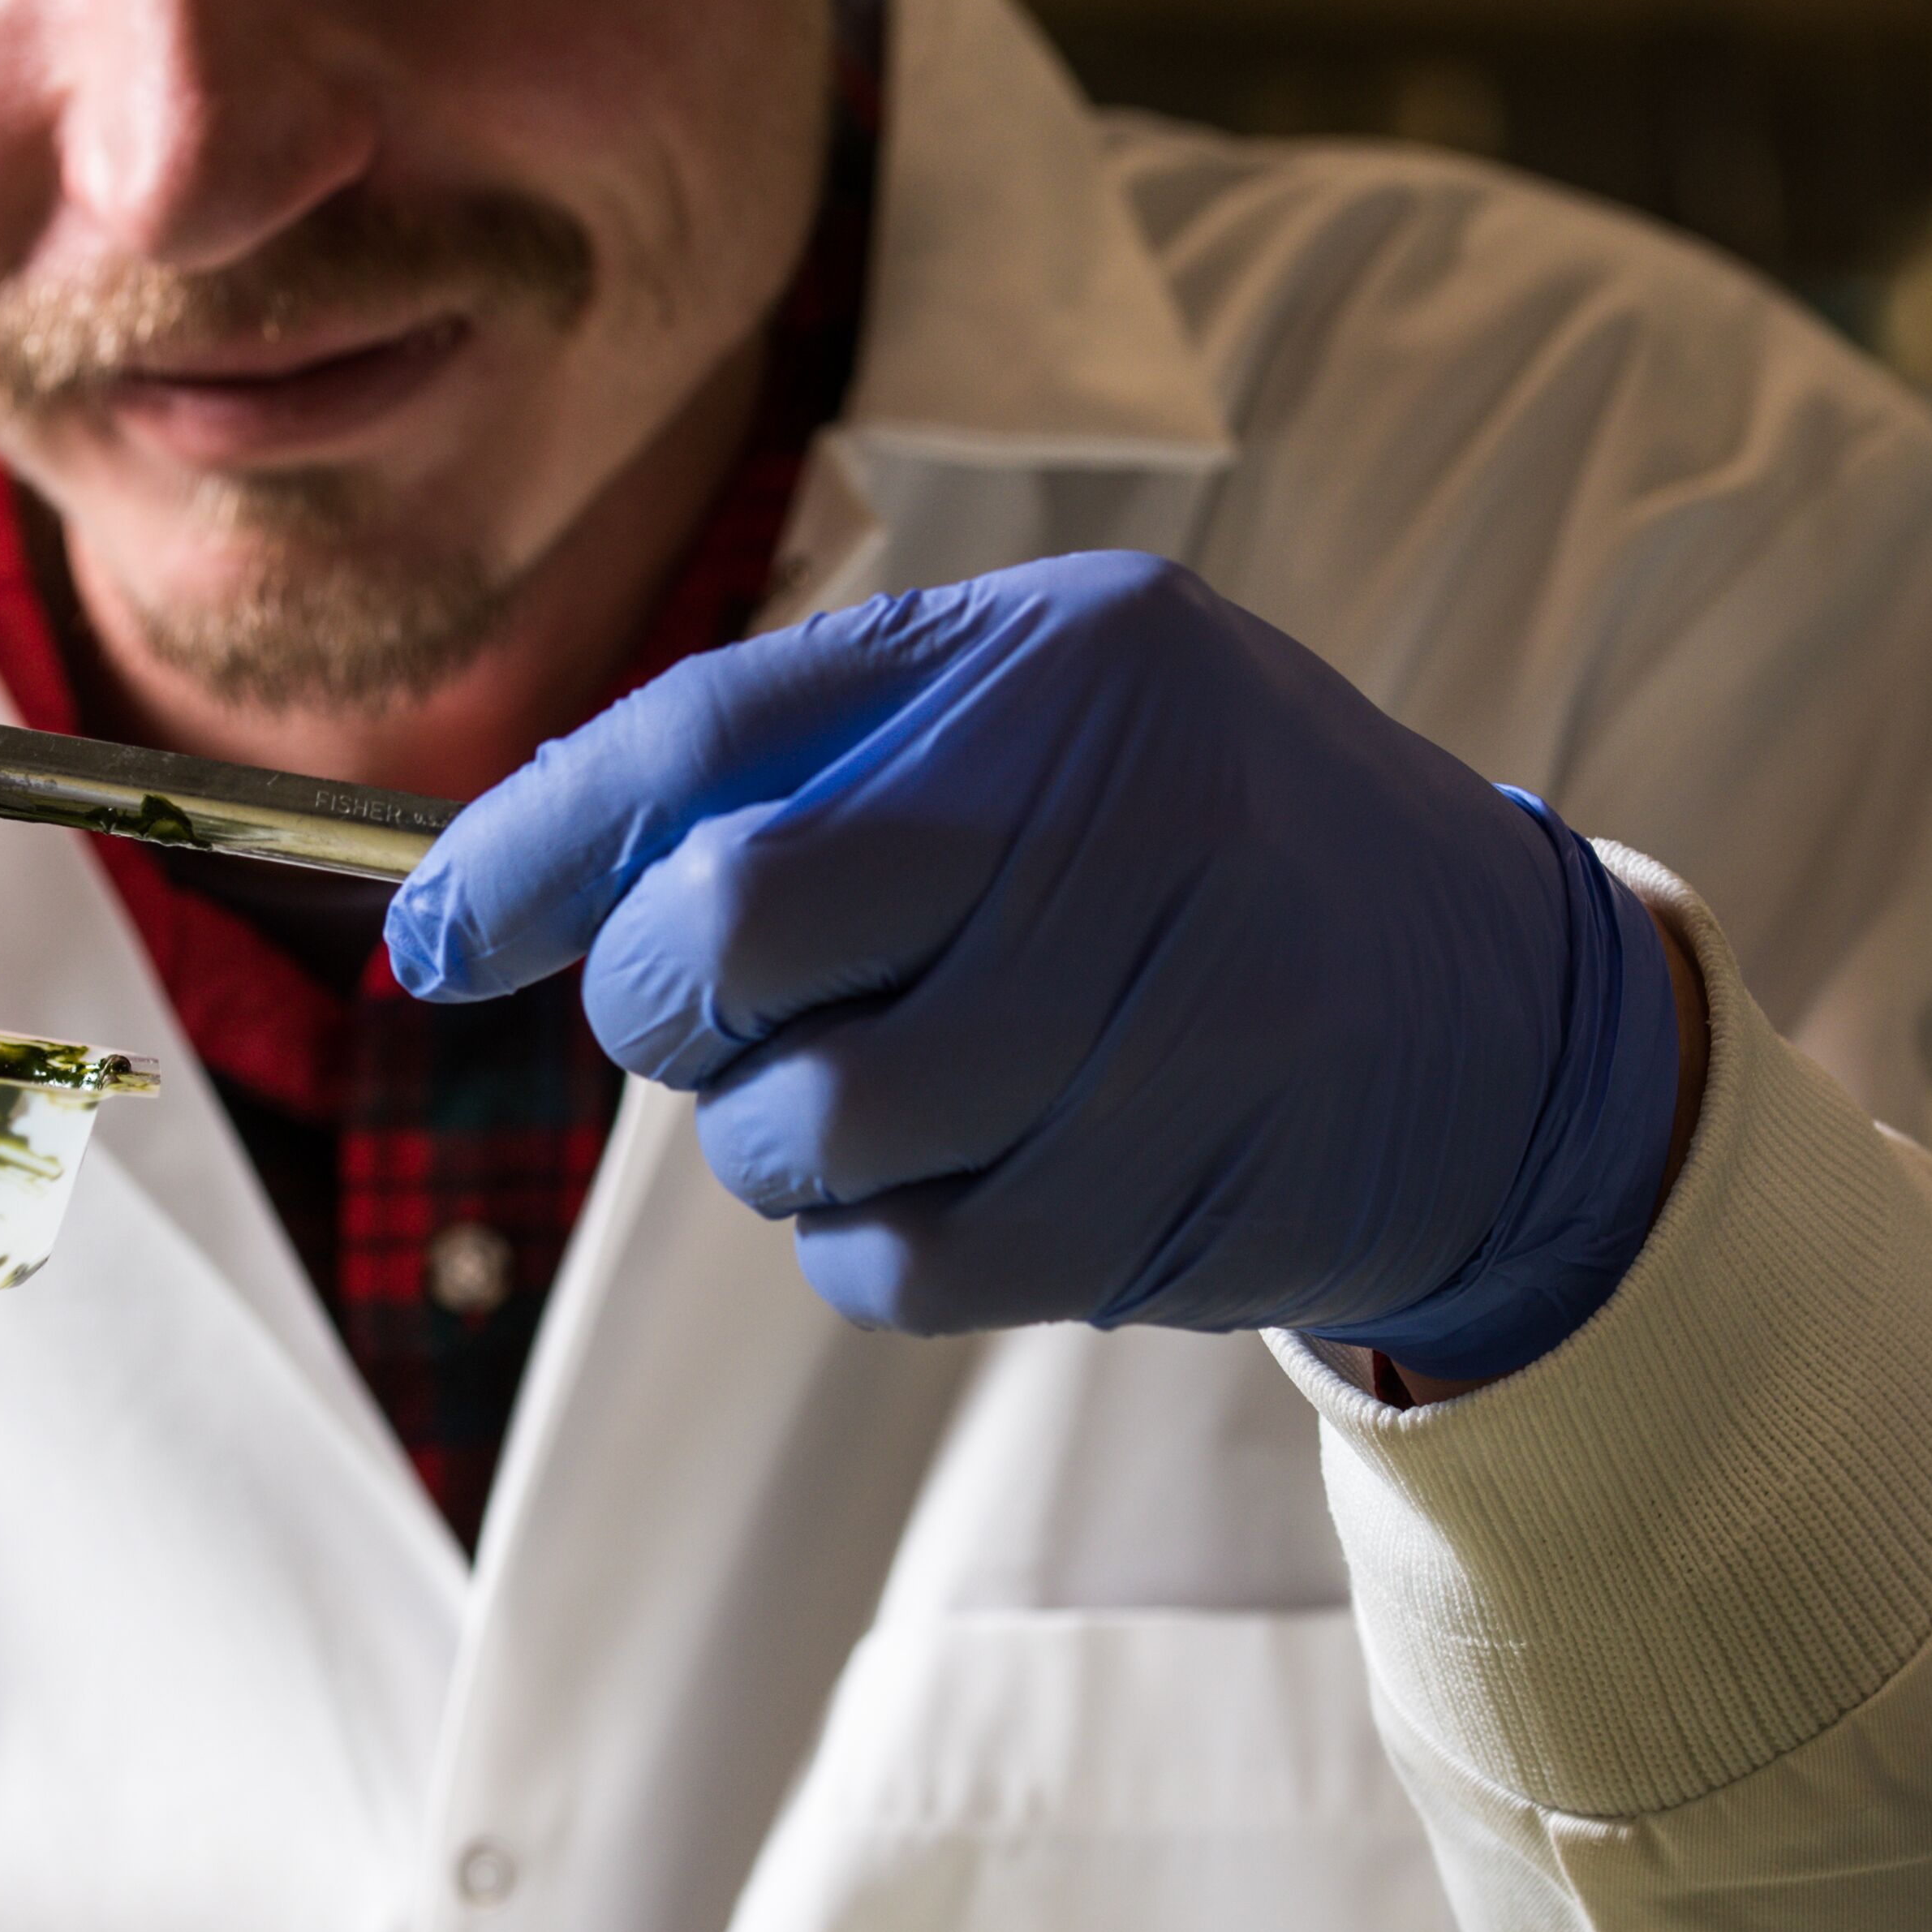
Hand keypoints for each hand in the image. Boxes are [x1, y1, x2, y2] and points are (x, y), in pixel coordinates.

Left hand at [388, 553, 1680, 1377]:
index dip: (522, 848)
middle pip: (719, 938)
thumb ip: (803, 761)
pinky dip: (882, 1246)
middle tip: (734, 1011)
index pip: (705, 741)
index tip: (426, 931)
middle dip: (670, 1005)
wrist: (1505, 1026)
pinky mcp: (1145, 1206)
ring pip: (790, 1130)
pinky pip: (884, 1269)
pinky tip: (982, 1171)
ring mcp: (1135, 1023)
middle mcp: (1100, 818)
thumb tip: (474, 896)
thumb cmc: (1211, 848)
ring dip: (792, 1136)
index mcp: (1056, 662)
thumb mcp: (1055, 711)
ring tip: (910, 1083)